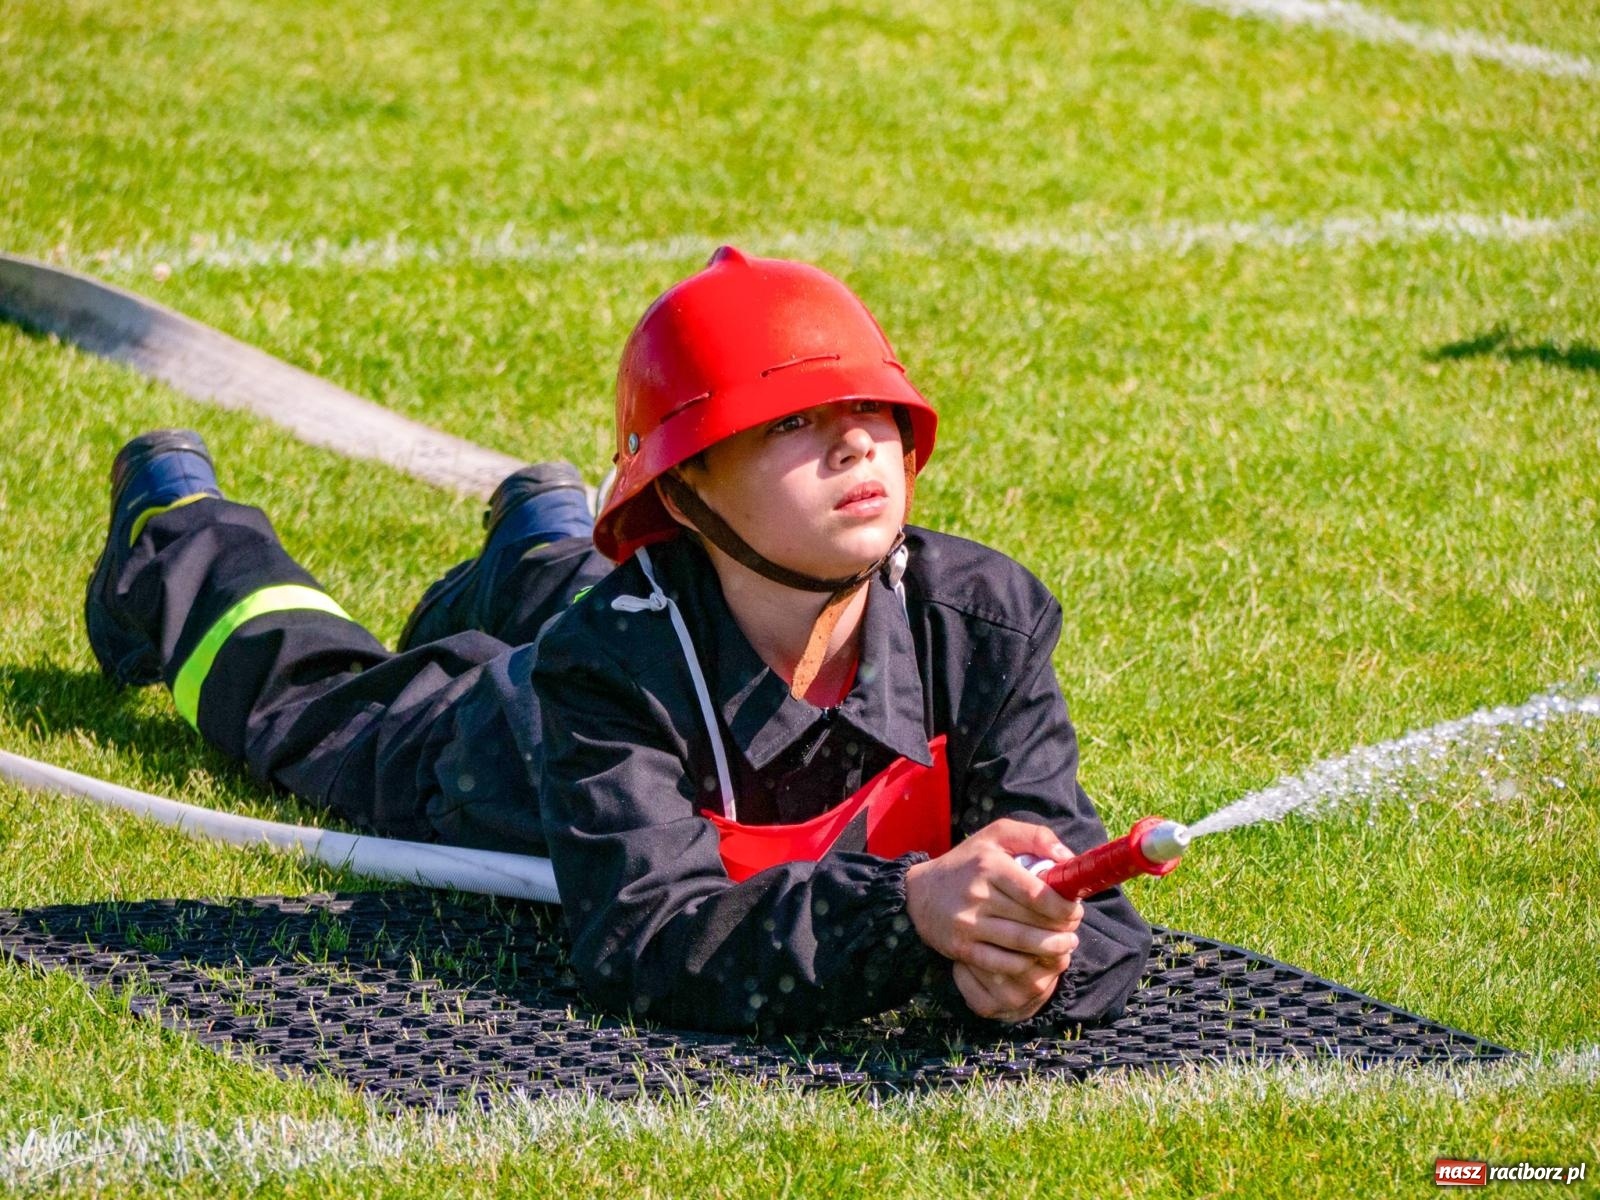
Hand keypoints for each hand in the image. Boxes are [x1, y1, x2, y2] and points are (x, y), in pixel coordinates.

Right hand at [905, 818, 1083, 1019]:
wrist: (918, 893)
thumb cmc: (967, 862)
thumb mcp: (996, 835)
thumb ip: (1035, 836)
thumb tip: (1068, 858)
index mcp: (989, 866)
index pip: (1037, 893)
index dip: (1064, 906)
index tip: (1076, 908)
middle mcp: (977, 895)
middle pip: (1033, 920)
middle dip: (1063, 928)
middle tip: (1074, 927)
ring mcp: (968, 924)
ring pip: (1022, 944)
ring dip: (1052, 949)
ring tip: (1066, 945)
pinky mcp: (962, 948)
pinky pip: (1003, 963)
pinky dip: (1026, 965)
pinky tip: (1038, 959)